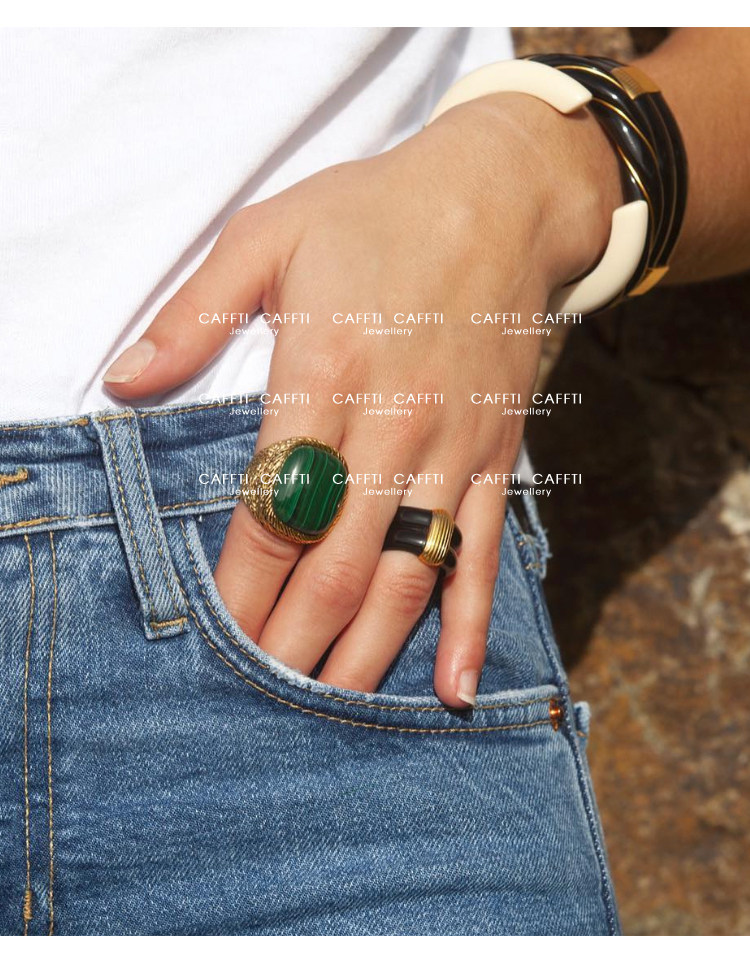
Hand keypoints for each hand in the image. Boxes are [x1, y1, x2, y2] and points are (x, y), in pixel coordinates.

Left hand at [103, 91, 620, 706]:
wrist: (499, 198)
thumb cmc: (372, 212)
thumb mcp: (266, 234)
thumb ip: (191, 315)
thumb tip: (122, 382)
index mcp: (324, 372)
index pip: (272, 511)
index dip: (241, 587)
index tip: (215, 643)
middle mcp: (393, 425)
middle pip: (336, 563)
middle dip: (294, 642)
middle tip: (261, 704)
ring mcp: (451, 447)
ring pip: (405, 574)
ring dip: (366, 652)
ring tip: (330, 712)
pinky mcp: (494, 454)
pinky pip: (481, 552)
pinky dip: (469, 624)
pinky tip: (453, 687)